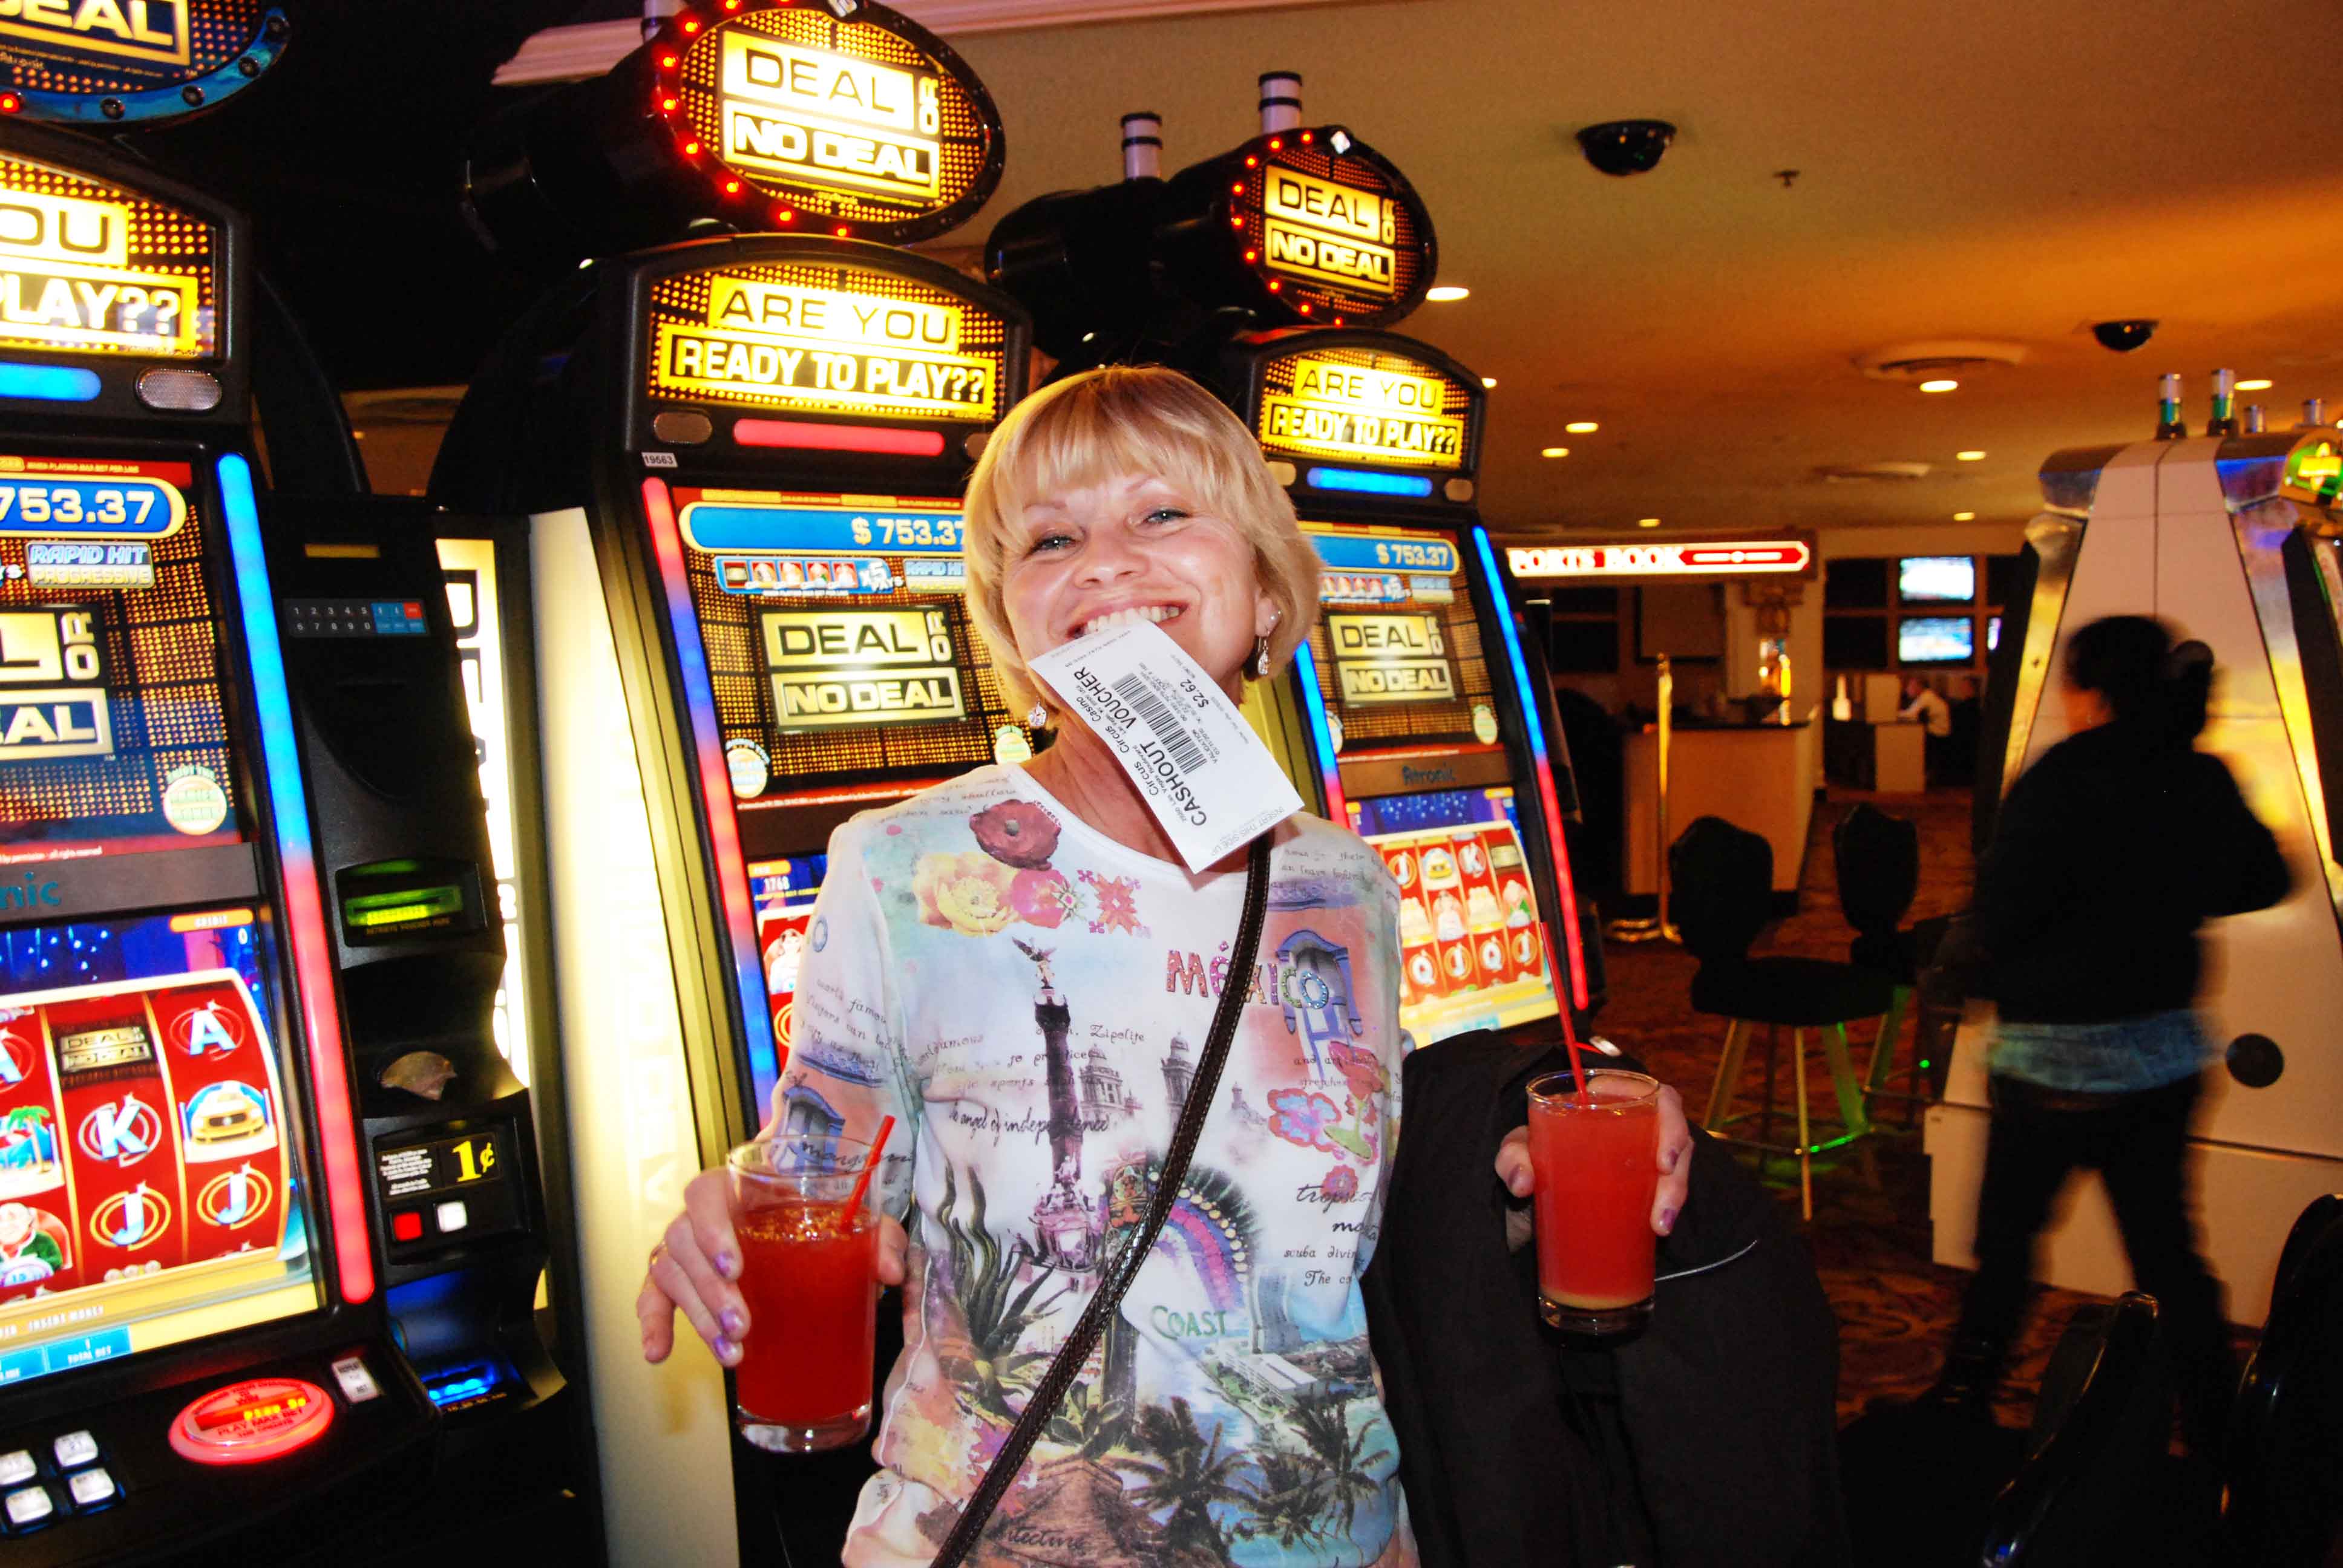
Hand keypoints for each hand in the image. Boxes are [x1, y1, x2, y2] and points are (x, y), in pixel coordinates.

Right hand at [637, 1165, 908, 1365]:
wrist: (798, 1203)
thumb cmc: (817, 1207)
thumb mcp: (850, 1214)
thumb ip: (877, 1235)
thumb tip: (893, 1271)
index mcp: (736, 1185)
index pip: (703, 1195)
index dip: (712, 1230)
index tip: (735, 1266)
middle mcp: (702, 1213)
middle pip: (685, 1243)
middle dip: (710, 1291)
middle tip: (742, 1325)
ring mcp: (686, 1245)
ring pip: (671, 1273)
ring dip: (696, 1315)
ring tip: (731, 1351)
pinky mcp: (679, 1276)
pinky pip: (653, 1295)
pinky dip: (654, 1322)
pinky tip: (658, 1352)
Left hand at [1495, 1082, 1692, 1235]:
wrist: (1528, 1201)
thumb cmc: (1530, 1158)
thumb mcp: (1516, 1152)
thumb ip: (1512, 1158)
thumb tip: (1524, 1183)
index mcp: (1606, 1100)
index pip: (1652, 1095)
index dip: (1670, 1119)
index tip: (1664, 1160)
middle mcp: (1630, 1122)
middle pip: (1672, 1129)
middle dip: (1678, 1161)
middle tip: (1665, 1186)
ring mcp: (1640, 1154)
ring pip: (1676, 1163)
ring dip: (1675, 1192)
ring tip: (1661, 1224)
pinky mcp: (1644, 1185)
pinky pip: (1668, 1190)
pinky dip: (1668, 1208)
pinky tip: (1661, 1228)